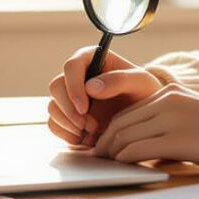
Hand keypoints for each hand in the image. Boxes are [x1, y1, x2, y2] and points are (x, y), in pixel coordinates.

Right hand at [46, 47, 161, 145]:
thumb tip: (90, 87)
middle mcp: (77, 76)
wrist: (145, 114)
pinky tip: (84, 139)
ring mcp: (71, 97)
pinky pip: (54, 124)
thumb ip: (119, 80)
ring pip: (53, 107)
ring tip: (92, 131)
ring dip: (68, 123)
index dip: (73, 87)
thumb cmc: (144, 91)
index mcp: (92, 59)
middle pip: (56, 87)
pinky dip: (65, 134)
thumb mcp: (141, 82)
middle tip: (89, 124)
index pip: (71, 66)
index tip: (84, 108)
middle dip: (69, 109)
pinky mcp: (69, 116)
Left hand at [90, 84, 198, 172]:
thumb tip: (146, 146)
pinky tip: (121, 167)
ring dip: (111, 152)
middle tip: (96, 158)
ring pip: (126, 135)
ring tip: (104, 165)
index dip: (111, 130)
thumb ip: (170, 123)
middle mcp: (167, 100)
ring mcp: (172, 118)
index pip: (129, 111)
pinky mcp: (179, 139)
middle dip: (105, 142)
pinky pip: (138, 149)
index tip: (103, 146)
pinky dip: (124, 159)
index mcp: (171, 92)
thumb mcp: (196, 116)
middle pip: (122, 122)